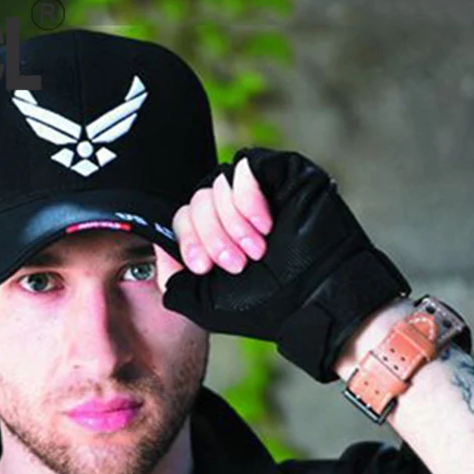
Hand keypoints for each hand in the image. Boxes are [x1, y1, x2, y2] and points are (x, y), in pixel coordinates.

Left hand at [152, 147, 410, 383]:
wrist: (315, 299)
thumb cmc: (266, 306)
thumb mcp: (203, 302)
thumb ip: (172, 278)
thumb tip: (158, 247)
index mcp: (214, 237)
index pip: (181, 219)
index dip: (187, 241)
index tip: (206, 267)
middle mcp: (232, 211)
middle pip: (195, 201)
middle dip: (212, 236)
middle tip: (238, 264)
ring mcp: (256, 190)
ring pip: (215, 185)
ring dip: (232, 223)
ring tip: (258, 249)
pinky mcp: (280, 173)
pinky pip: (243, 167)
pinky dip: (246, 198)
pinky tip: (265, 225)